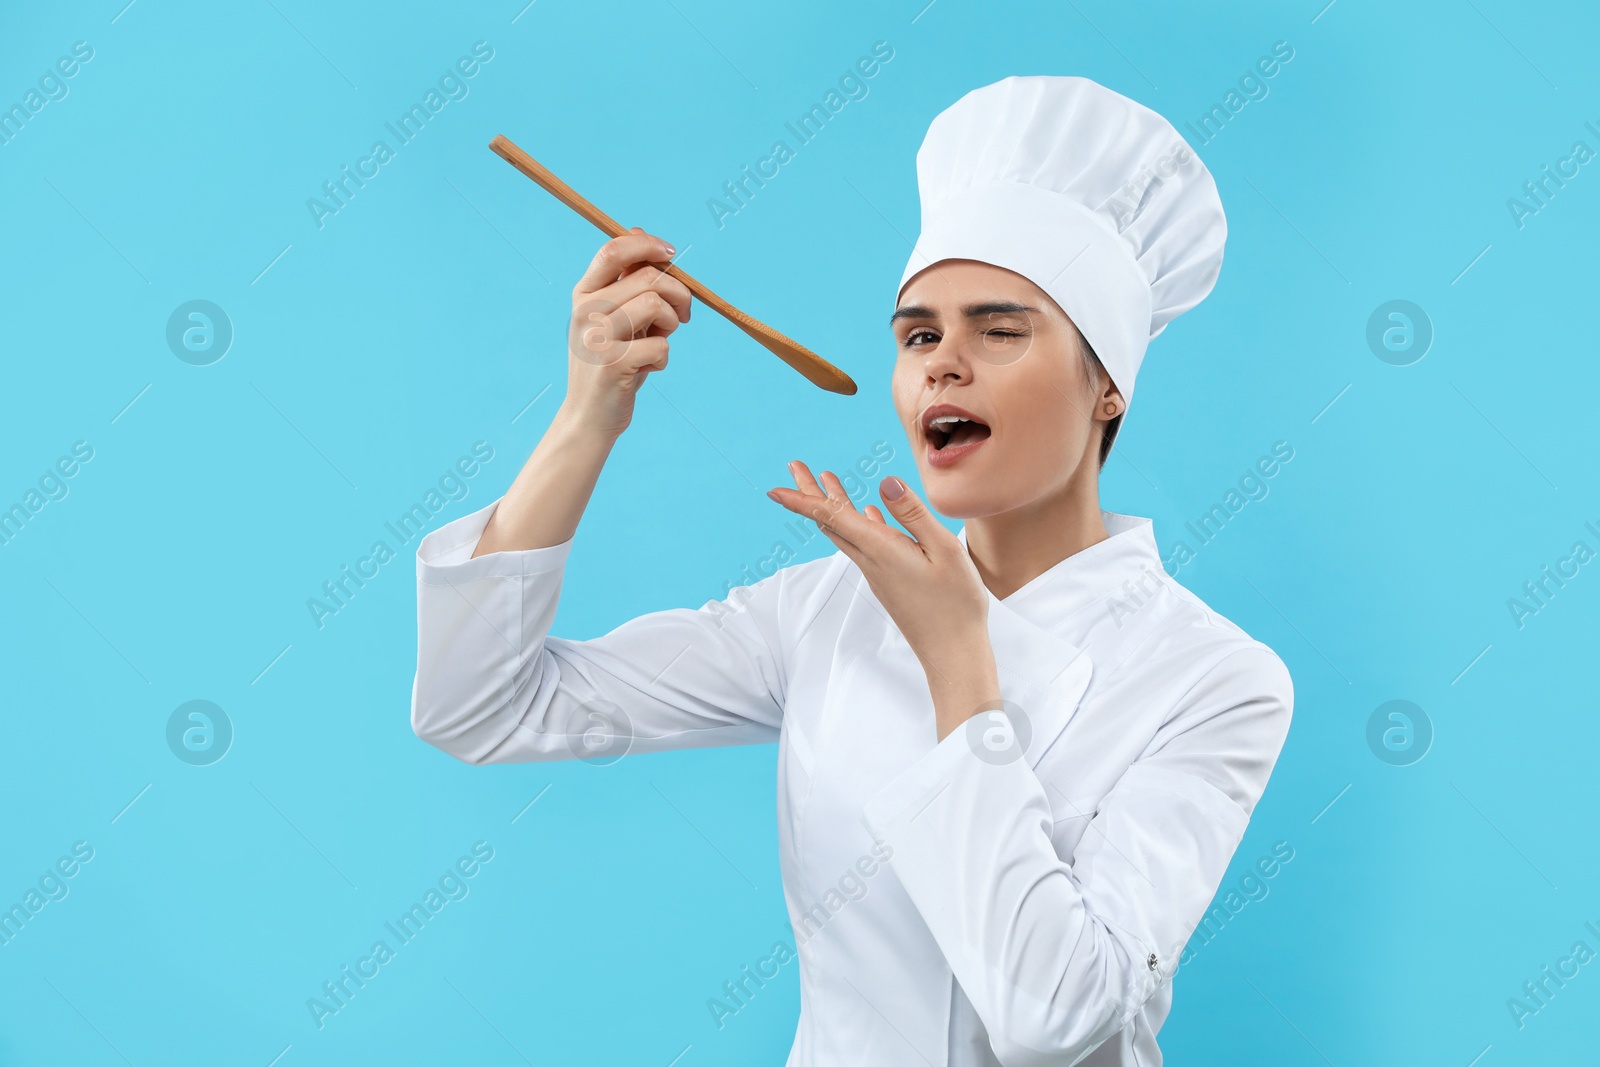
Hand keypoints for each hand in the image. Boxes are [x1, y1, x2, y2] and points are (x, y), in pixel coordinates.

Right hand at [560, 227, 691, 441]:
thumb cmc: (611, 362)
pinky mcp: (612, 365)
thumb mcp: (615, 317)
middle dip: (679, 294)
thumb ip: (628, 280)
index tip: (672, 254)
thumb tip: (639, 231)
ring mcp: (596, 337)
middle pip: (649, 278)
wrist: (589, 416)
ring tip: (661, 341)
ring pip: (655, 305)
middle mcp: (584, 311)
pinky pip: (660, 347)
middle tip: (683, 317)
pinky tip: (647, 370)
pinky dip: (662, 360)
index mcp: (584, 294)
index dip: (647, 245)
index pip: (613, 251)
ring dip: (671, 325)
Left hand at [766, 462, 1000, 737]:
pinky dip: (859, 523)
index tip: (775, 487)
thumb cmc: (956, 604)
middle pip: (831, 522)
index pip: (833, 517)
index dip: (803, 499)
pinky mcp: (888, 582)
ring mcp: (878, 573)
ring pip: (846, 533)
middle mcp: (871, 561)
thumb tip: (885, 481)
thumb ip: (913, 514)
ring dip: (833, 505)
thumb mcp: (944, 550)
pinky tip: (869, 514)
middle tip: (794, 467)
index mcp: (881, 549)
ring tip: (826, 481)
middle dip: (809, 494)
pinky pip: (864, 545)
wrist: (952, 654)